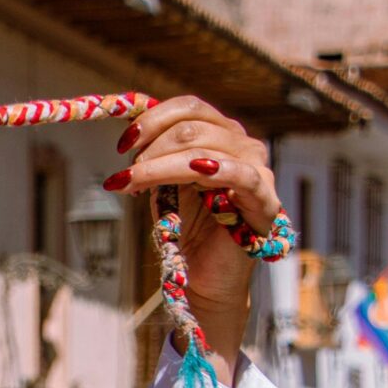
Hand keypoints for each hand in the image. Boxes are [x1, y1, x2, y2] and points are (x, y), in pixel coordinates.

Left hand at [109, 98, 281, 374]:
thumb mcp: (164, 186)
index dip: (152, 119)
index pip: (190, 107)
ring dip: (159, 165)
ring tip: (133, 185)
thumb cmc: (185, 231)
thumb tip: (129, 133)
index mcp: (220, 136)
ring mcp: (257, 170)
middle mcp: (243, 145)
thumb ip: (155, 158)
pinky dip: (214, 170)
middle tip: (126, 176)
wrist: (203, 280)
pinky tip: (194, 174)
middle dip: (150, 149)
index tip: (122, 144)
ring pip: (204, 149)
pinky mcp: (264, 201)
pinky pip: (240, 175)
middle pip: (192, 127)